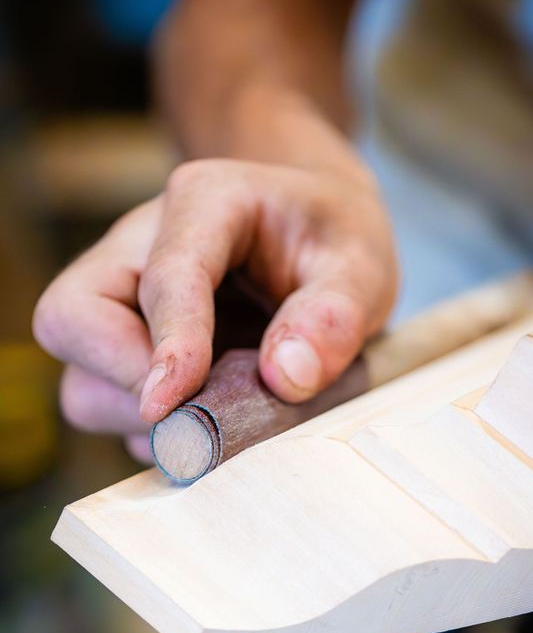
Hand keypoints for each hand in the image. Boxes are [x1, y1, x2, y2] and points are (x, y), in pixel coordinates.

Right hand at [33, 158, 396, 461]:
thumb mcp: (361, 264)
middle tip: (202, 409)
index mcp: (204, 203)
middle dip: (124, 380)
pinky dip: (152, 429)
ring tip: (221, 410)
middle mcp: (141, 248)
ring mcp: (124, 299)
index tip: (172, 405)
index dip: (168, 345)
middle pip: (72, 320)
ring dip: (138, 415)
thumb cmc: (330, 240)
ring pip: (81, 375)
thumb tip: (284, 377)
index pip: (162, 277)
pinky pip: (107, 402)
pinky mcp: (124, 346)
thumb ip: (334, 314)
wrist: (310, 234)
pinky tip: (211, 413)